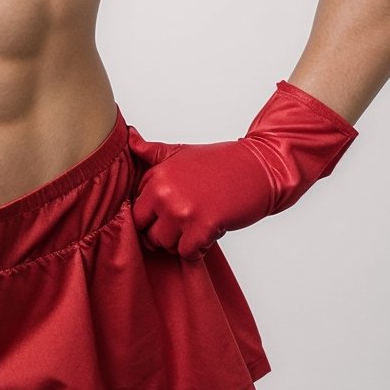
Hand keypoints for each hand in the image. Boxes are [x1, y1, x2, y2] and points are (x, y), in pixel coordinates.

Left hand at [130, 79, 357, 261]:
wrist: (259, 167)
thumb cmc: (221, 163)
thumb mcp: (181, 152)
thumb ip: (152, 152)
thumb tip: (129, 136)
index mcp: (157, 174)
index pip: (135, 208)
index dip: (151, 214)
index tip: (167, 211)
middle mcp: (164, 192)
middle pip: (145, 230)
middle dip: (161, 232)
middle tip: (182, 223)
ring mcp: (183, 211)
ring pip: (164, 245)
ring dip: (180, 242)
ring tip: (196, 226)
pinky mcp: (203, 227)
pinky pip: (187, 254)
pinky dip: (197, 250)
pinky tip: (208, 234)